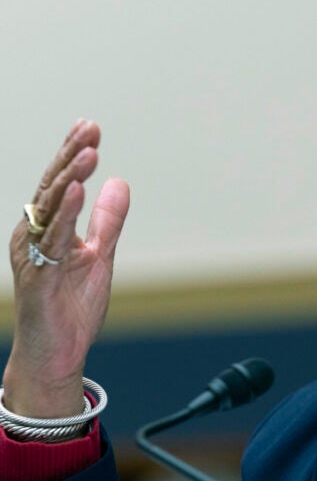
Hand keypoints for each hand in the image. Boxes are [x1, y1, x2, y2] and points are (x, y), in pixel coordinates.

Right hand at [3, 120, 129, 417]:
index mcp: (47, 228)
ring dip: (69, 178)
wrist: (59, 352)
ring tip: (89, 153)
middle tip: (91, 129)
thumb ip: (107, 220)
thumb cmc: (72, 305)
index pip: (60, 183)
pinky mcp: (38, 277)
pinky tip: (77, 191)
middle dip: (71, 156)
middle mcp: (33, 236)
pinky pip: (51, 241)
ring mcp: (33, 255)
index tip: (90, 127)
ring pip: (49, 209)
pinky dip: (63, 214)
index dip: (73, 154)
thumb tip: (119, 182)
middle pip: (51, 188)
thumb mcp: (99, 254)